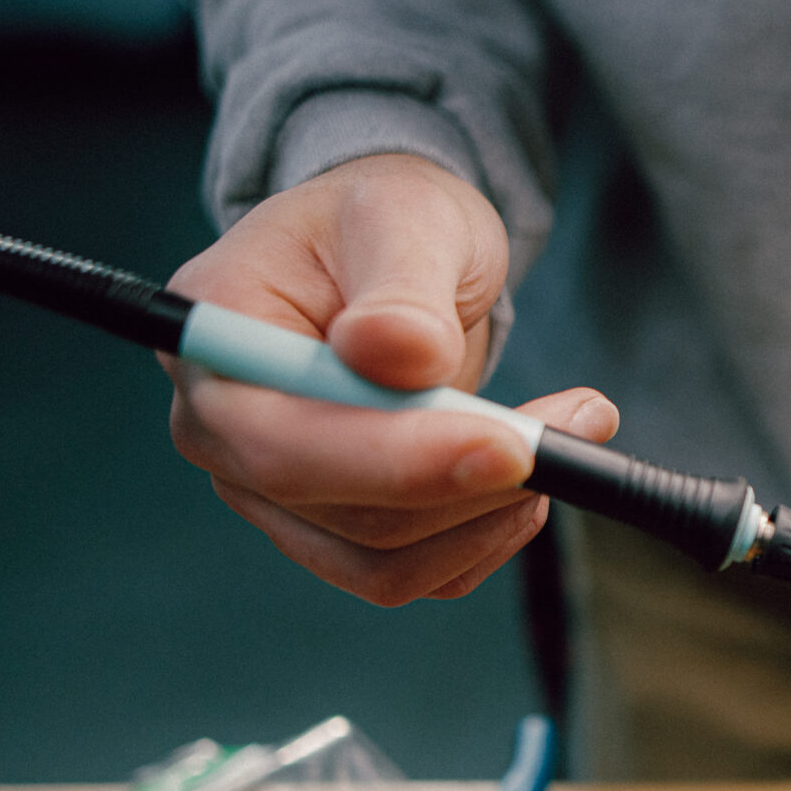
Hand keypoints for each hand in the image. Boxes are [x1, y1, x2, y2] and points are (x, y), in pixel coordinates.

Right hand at [165, 153, 618, 604]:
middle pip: (345, 516)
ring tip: (568, 428)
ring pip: (388, 561)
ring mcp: (275, 495)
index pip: (282, 446)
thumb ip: (401, 285)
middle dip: (471, 485)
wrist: (394, 255)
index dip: (397, 461)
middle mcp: (225, 435)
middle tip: (576, 422)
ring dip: (493, 513)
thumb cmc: (385, 221)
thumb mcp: (404, 216)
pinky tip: (530, 470)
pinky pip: (418, 574)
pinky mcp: (335, 530)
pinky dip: (487, 534)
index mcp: (214, 346)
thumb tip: (397, 353)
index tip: (509, 446)